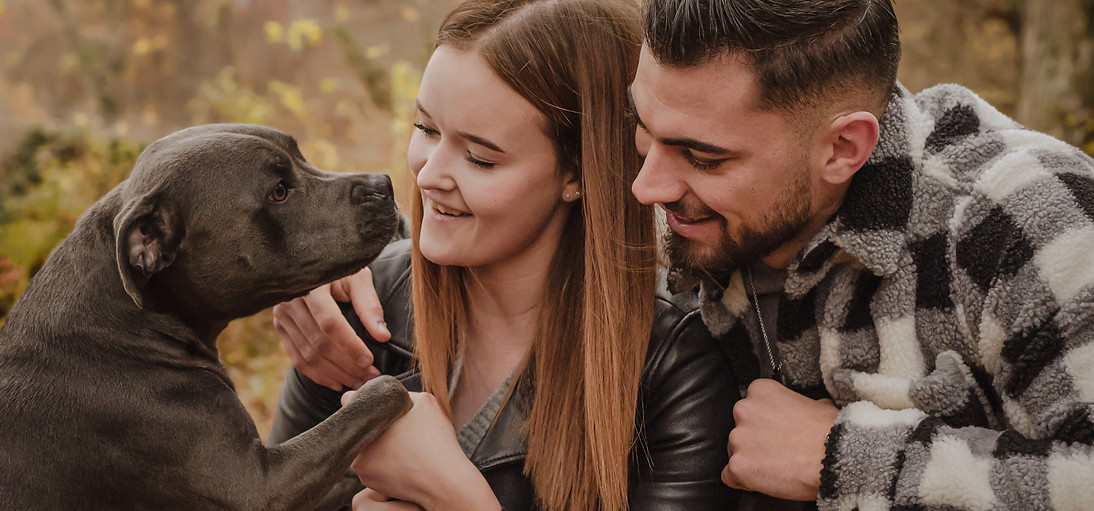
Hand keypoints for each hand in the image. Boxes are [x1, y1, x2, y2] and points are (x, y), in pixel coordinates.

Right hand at [273, 267, 389, 389]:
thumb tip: (383, 336)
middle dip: (346, 365)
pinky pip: (297, 358)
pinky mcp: (280, 327)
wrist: (312, 263)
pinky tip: (338, 382)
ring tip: (359, 382)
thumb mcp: (357, 277)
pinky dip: (318, 375)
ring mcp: (281, 316)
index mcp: (310, 285)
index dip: (349, 345)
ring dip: (335, 374)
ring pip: (307, 355)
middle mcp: (290, 301)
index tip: (370, 361)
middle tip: (370, 378)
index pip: (329, 323)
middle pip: (318, 343)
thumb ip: (369, 305)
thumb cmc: (340, 268)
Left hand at [342, 392, 500, 510]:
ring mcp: (361, 467)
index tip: (379, 405)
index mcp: (366, 420)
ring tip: (405, 446)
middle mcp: (357, 444)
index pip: (349, 399)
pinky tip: (404, 461)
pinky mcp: (369, 483)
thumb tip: (392, 395)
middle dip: (375, 424)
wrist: (443, 481)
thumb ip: (402, 393)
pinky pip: (373, 465)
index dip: (363, 397)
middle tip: (399, 428)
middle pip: (360, 426)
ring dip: (379, 444)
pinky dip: (384, 462)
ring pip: (366, 447)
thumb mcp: (425, 401)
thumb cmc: (435, 441)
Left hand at [722, 379, 838, 500]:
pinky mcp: (738, 465)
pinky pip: (730, 475)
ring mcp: (738, 438)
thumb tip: (809, 408)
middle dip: (754, 441)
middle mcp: (744, 410)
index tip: (775, 432)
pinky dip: (743, 480)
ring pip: (735, 452)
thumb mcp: (818, 406)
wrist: (834, 458)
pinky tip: (763, 479)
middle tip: (777, 451)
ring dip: (750, 460)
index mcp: (761, 391)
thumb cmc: (830, 433)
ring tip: (776, 466)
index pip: (751, 406)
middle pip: (740, 429)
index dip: (763, 423)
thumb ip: (801, 405)